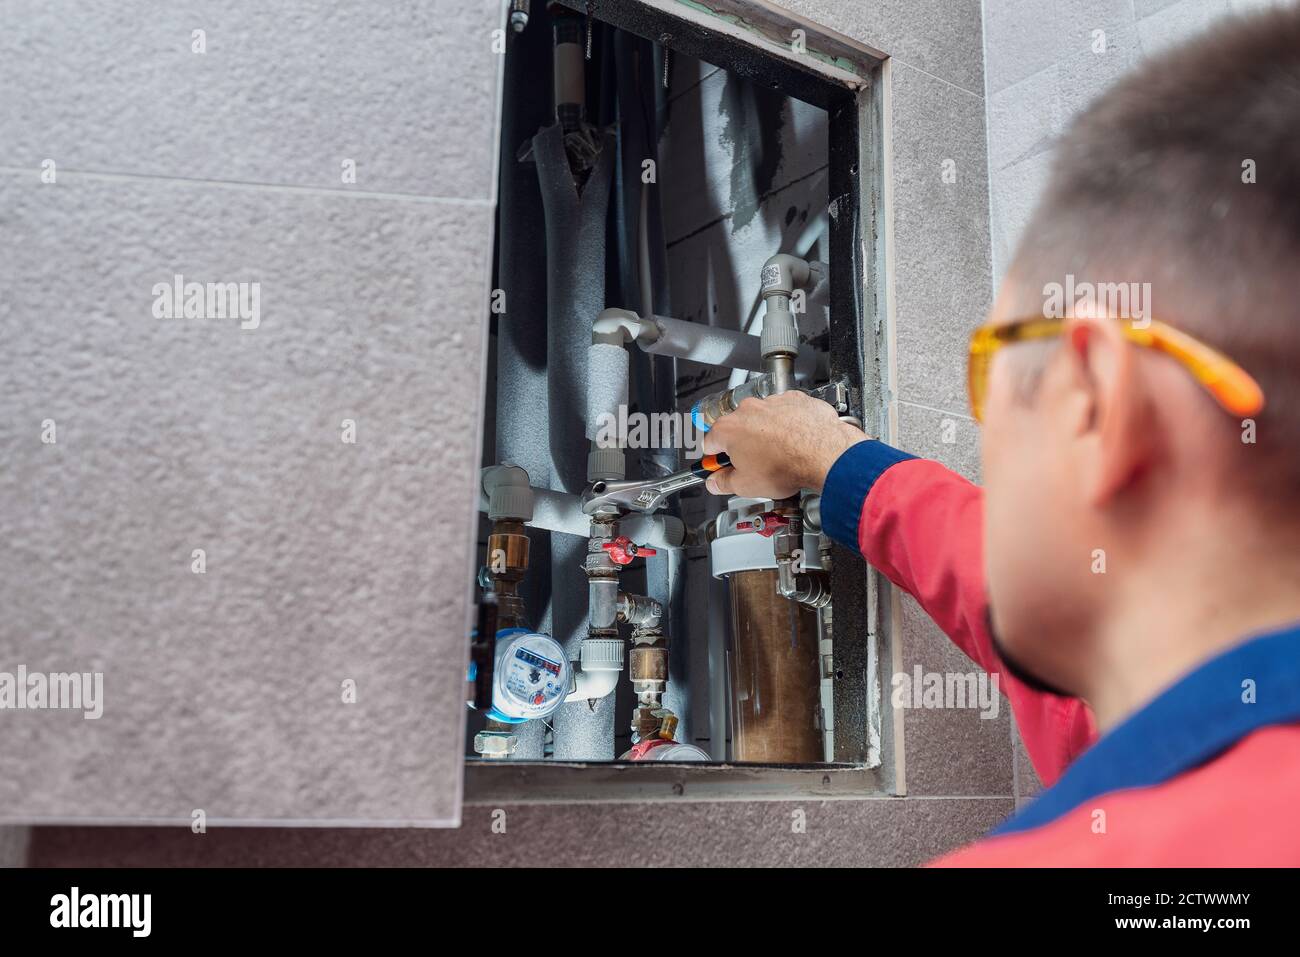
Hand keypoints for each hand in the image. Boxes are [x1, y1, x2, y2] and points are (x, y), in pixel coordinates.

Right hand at [700, 390, 867, 498]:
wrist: (824, 454)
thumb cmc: (787, 466)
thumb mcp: (746, 486)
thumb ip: (724, 483)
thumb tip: (715, 482)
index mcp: (728, 429)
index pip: (710, 443)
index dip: (716, 459)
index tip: (723, 467)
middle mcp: (748, 410)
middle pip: (736, 429)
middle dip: (743, 446)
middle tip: (755, 465)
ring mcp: (772, 402)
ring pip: (762, 420)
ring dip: (766, 434)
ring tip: (779, 455)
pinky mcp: (795, 400)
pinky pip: (785, 412)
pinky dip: (788, 424)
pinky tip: (795, 442)